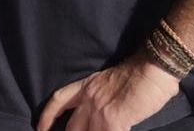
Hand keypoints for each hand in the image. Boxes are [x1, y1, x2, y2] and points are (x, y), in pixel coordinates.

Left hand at [37, 56, 180, 130]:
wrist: (152, 68)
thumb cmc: (137, 74)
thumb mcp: (109, 82)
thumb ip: (100, 98)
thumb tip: (102, 116)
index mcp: (86, 87)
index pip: (58, 100)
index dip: (47, 116)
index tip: (41, 128)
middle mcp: (88, 99)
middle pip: (71, 127)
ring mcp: (99, 110)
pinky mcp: (114, 120)